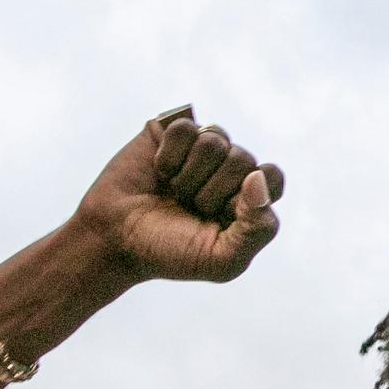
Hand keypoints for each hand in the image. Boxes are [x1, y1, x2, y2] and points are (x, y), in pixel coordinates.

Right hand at [74, 113, 284, 285]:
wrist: (115, 240)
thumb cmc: (170, 253)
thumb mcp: (222, 260)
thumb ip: (258, 229)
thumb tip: (259, 177)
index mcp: (248, 198)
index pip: (273, 177)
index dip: (248, 196)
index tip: (223, 216)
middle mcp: (228, 168)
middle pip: (243, 158)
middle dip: (211, 191)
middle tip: (189, 208)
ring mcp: (200, 148)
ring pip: (215, 139)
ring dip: (189, 175)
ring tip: (173, 191)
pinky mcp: (170, 132)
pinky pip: (185, 128)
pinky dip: (169, 156)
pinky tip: (159, 172)